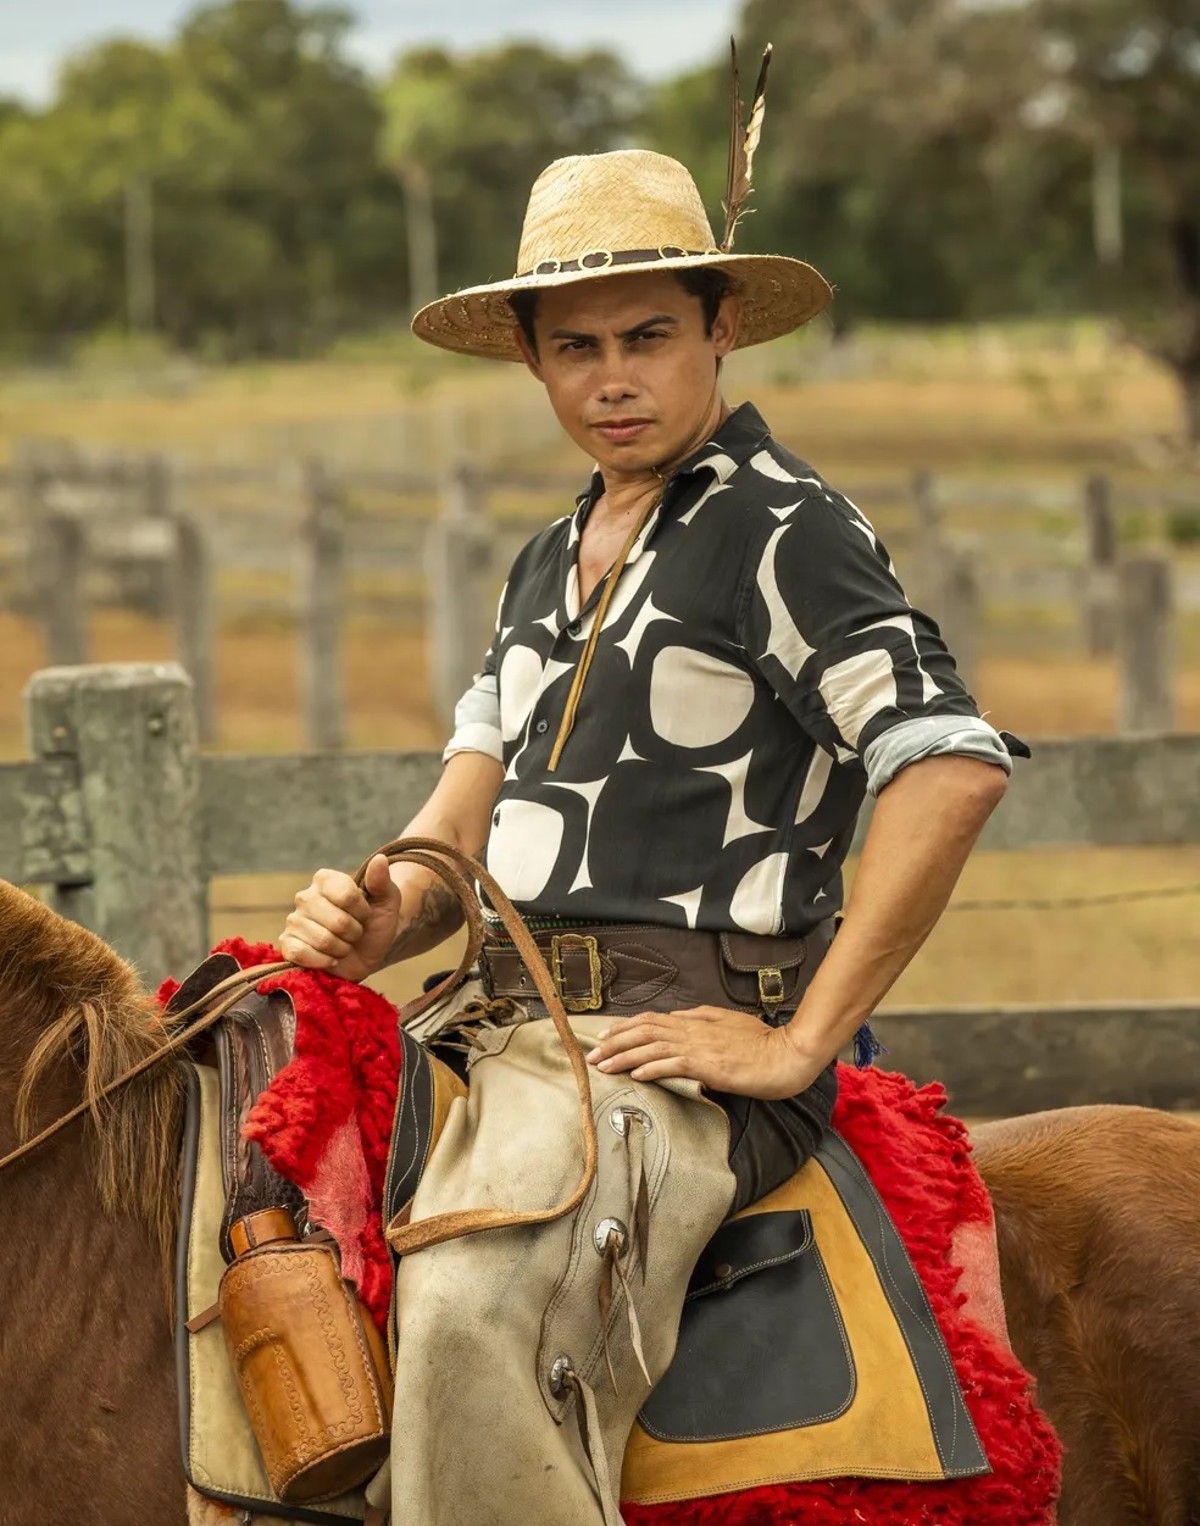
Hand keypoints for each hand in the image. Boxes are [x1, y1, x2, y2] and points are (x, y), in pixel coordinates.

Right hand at [279, 853, 401, 982]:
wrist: (367, 953)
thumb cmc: (375, 923)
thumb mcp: (387, 901)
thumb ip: (382, 881)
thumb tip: (380, 860)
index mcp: (325, 879)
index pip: (346, 895)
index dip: (363, 912)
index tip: (366, 915)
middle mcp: (305, 896)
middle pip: (337, 922)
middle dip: (354, 933)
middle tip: (354, 933)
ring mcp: (293, 920)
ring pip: (323, 940)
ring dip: (342, 949)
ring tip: (343, 945)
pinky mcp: (287, 944)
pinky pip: (300, 954)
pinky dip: (323, 961)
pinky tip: (329, 959)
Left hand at [585, 1006, 826, 1100]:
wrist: (786, 1054)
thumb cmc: (761, 1043)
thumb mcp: (728, 1022)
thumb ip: (702, 1019)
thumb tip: (678, 1019)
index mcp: (696, 1021)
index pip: (652, 1020)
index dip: (625, 1027)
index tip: (605, 1037)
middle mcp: (692, 1031)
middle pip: (644, 1031)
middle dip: (615, 1042)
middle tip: (592, 1054)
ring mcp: (699, 1047)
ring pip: (652, 1047)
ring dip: (624, 1056)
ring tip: (603, 1066)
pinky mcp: (708, 1066)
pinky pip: (673, 1065)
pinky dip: (651, 1069)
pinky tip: (635, 1075)